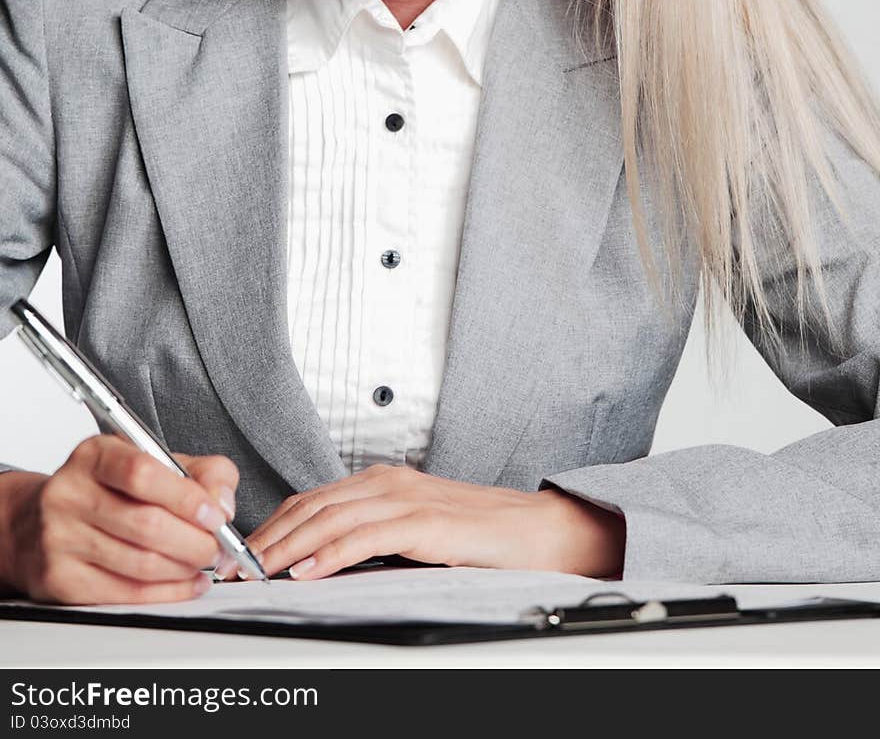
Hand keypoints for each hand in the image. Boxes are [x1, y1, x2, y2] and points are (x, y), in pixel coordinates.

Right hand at [0, 433, 239, 603]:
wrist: (40, 521)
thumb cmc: (108, 489)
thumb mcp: (155, 461)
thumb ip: (202, 471)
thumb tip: (222, 503)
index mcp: (95, 455)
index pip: (142, 473)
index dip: (187, 497)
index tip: (216, 515)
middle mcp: (70, 494)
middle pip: (146, 524)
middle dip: (195, 542)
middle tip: (217, 547)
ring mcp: (60, 538)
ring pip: (140, 564)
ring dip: (184, 569)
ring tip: (201, 563)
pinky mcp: (60, 579)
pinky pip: (125, 593)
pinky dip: (167, 593)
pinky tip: (185, 583)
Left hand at [230, 465, 624, 580]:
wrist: (537, 531)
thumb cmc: (479, 536)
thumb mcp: (413, 532)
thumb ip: (372, 537)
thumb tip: (321, 562)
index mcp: (382, 482)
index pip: (310, 500)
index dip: (271, 526)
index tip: (240, 555)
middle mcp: (387, 482)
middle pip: (310, 506)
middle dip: (266, 537)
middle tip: (233, 566)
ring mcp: (405, 498)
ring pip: (329, 518)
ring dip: (287, 546)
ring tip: (256, 570)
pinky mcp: (424, 523)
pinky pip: (365, 537)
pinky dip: (330, 553)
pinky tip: (307, 570)